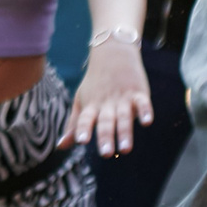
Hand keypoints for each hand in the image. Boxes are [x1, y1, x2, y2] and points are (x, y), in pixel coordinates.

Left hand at [63, 39, 151, 155]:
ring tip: (125, 149)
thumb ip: (73, 125)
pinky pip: (142, 103)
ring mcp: (123, 98)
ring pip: (124, 117)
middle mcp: (106, 104)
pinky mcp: (139, 93)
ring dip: (125, 132)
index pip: (85, 119)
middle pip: (105, 121)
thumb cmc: (95, 83)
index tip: (81, 140)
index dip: (83, 129)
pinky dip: (145, 111)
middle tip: (106, 153)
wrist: (113, 53)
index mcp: (91, 106)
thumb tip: (60, 147)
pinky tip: (146, 122)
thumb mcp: (81, 100)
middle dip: (106, 137)